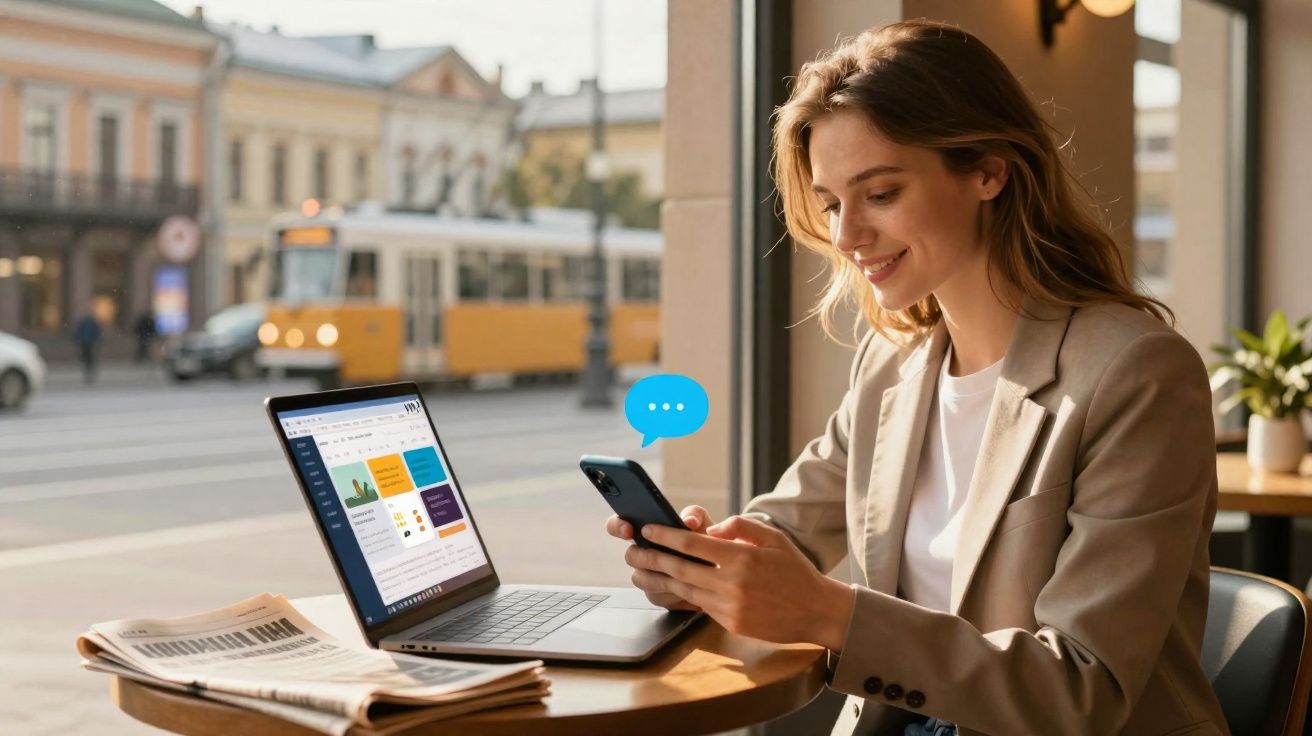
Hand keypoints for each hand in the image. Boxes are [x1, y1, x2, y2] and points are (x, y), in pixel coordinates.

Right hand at [606, 505, 713, 611]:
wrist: (720, 568)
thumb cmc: (706, 540)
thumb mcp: (703, 522)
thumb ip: (694, 514)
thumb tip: (688, 521)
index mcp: (647, 532)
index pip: (618, 526)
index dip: (617, 527)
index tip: (628, 529)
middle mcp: (643, 555)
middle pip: (630, 556)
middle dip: (644, 555)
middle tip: (657, 554)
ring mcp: (648, 576)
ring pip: (641, 579)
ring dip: (660, 575)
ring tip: (681, 571)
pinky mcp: (659, 596)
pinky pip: (657, 596)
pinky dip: (674, 592)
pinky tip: (690, 587)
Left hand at [636, 515, 855, 649]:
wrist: (816, 611)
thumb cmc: (794, 570)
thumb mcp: (774, 538)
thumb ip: (741, 527)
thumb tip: (711, 531)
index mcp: (741, 557)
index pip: (693, 545)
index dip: (666, 536)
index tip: (648, 530)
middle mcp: (732, 583)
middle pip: (680, 569)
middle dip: (651, 558)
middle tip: (632, 551)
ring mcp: (730, 606)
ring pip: (684, 590)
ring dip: (657, 580)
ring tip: (638, 571)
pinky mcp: (730, 623)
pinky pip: (699, 605)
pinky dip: (680, 595)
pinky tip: (666, 587)